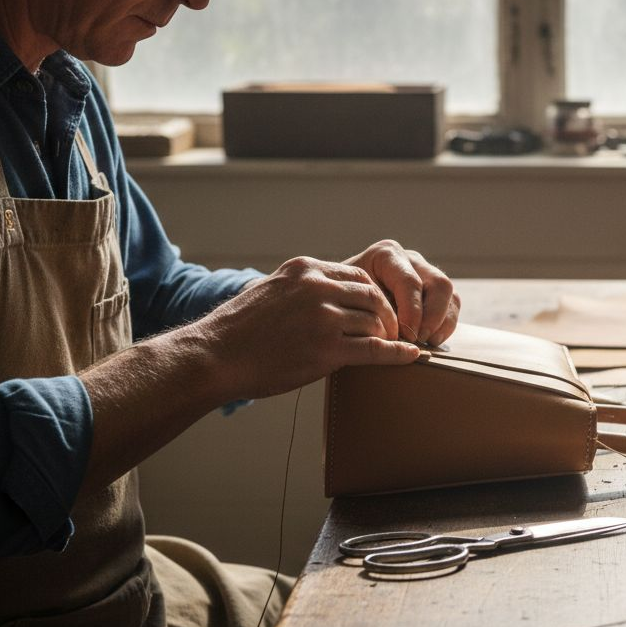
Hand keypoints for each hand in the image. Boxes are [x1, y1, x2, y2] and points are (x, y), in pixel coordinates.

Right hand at [187, 256, 420, 399]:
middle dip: (387, 316)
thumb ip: (303, 288)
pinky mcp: (327, 349)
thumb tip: (329, 295)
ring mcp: (323, 317)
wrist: (215, 355)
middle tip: (395, 332)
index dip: (374, 295)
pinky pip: (375, 349)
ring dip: (387, 336)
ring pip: (376, 322)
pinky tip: (411, 357)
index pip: (357, 276)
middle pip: (372, 296)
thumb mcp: (270, 289)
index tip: (380, 311)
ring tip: (393, 347)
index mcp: (305, 269)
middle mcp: (317, 287)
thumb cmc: (239, 330)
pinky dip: (398, 354)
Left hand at [343, 240, 460, 345]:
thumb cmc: (341, 301)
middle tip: (418, 340)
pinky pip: (453, 305)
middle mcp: (410, 259)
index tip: (406, 336)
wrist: (341, 300)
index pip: (410, 282)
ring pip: (450, 295)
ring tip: (427, 343)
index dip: (412, 312)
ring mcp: (425, 273)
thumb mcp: (348, 300)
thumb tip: (396, 334)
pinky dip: (446, 325)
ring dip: (442, 322)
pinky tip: (431, 341)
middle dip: (432, 317)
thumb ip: (371, 310)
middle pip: (439, 284)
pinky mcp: (434, 291)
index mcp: (387, 255)